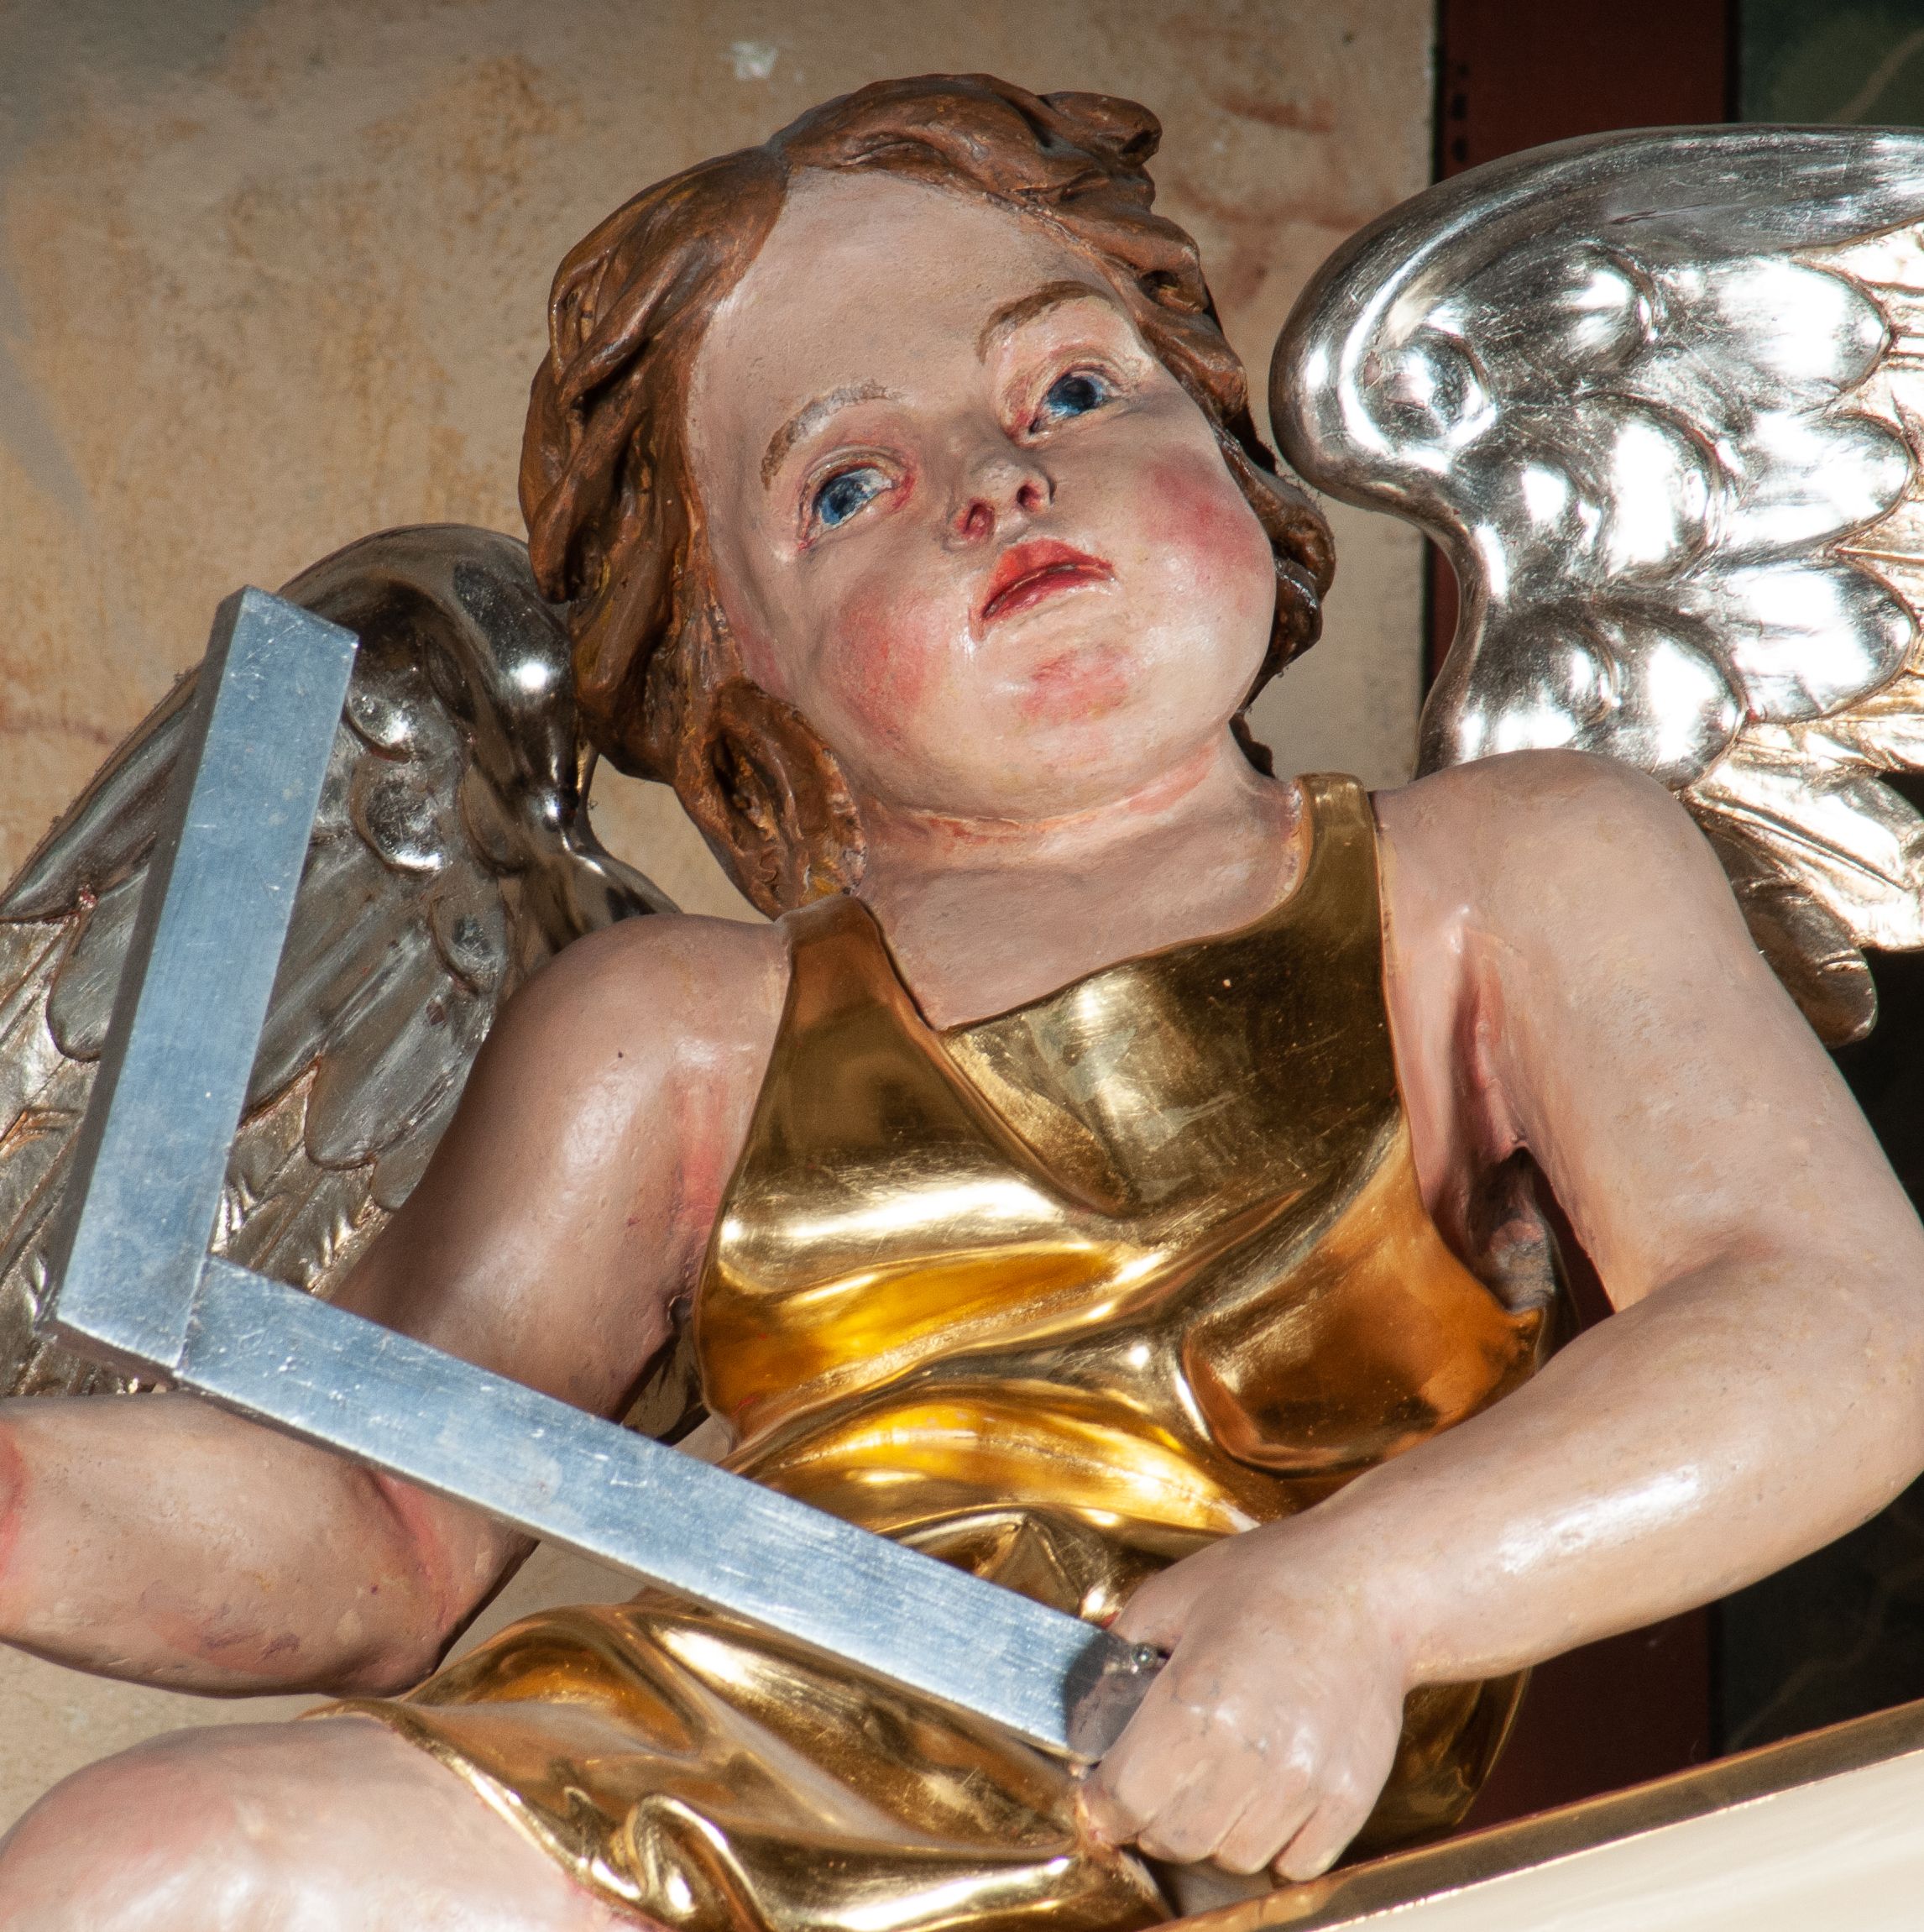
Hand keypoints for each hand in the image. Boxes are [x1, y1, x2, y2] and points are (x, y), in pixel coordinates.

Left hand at [1078, 1516, 1408, 1880]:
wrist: (1364, 1586)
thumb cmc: (1271, 1580)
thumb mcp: (1173, 1594)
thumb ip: (1119, 1651)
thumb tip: (1085, 1710)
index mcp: (1195, 1701)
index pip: (1124, 1799)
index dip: (1103, 1801)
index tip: (1104, 1791)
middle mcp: (1250, 1753)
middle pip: (1173, 1839)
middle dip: (1151, 1817)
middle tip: (1158, 1782)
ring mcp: (1305, 1782)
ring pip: (1233, 1856)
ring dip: (1212, 1831)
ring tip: (1218, 1778)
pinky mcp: (1348, 1798)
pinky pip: (1295, 1863)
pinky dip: (1274, 1844)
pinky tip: (1267, 1792)